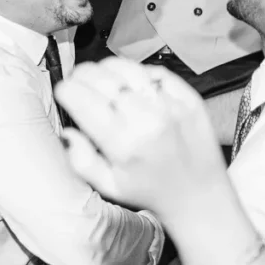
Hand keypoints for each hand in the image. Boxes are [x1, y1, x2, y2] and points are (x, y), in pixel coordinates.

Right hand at [54, 57, 227, 222]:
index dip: (67, 90)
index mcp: (124, 145)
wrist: (200, 195)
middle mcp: (149, 121)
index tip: (64, 91)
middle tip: (78, 81)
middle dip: (83, 75)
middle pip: (104, 79)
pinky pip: (157, 72)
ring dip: (109, 68)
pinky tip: (131, 83)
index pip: (84, 101)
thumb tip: (67, 131)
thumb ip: (81, 160)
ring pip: (130, 70)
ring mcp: (172, 106)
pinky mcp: (190, 98)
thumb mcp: (109, 186)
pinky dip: (139, 72)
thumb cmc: (150, 191)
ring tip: (102, 77)